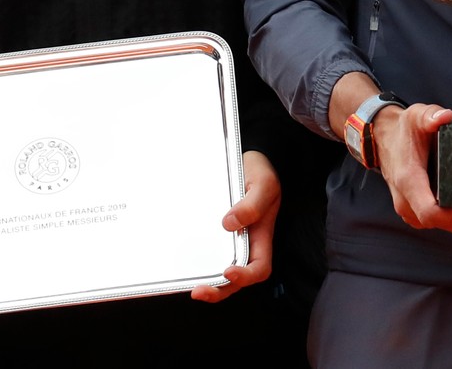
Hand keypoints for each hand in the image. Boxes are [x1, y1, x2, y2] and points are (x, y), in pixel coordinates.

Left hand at [190, 150, 279, 302]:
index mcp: (262, 235)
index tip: (228, 271)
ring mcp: (233, 239)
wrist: (252, 160)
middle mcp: (248, 242)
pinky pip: (212, 253)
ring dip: (210, 284)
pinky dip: (202, 263)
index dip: (245, 276)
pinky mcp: (219, 232)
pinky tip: (188, 264)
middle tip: (199, 291)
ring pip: (223, 271)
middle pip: (238, 279)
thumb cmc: (262, 172)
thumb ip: (251, 204)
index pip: (260, 267)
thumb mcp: (263, 184)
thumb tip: (229, 223)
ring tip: (193, 288)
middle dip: (220, 290)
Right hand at [372, 104, 451, 234]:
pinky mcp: (409, 208)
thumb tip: (446, 116)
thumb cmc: (401, 130)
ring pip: (433, 225)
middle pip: (436, 223)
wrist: (383, 137)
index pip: (430, 213)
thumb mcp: (416, 116)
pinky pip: (429, 221)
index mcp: (408, 180)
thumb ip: (430, 115)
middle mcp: (404, 199)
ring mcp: (405, 206)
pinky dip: (444, 217)